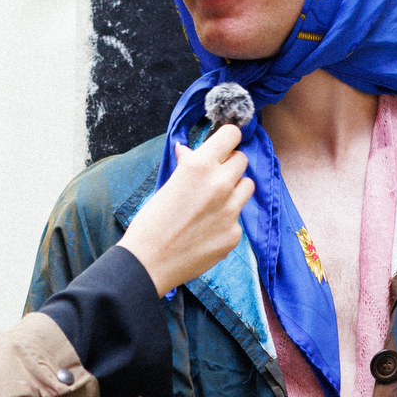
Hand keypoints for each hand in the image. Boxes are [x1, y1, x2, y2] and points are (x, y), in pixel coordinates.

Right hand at [117, 122, 253, 295]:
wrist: (149, 262)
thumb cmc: (151, 222)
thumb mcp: (167, 185)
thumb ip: (186, 166)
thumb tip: (188, 151)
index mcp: (200, 166)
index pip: (232, 134)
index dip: (227, 139)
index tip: (223, 146)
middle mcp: (220, 184)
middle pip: (242, 159)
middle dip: (229, 165)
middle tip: (213, 178)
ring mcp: (231, 211)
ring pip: (247, 186)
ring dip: (234, 189)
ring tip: (213, 203)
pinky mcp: (234, 234)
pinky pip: (238, 218)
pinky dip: (226, 221)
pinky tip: (206, 230)